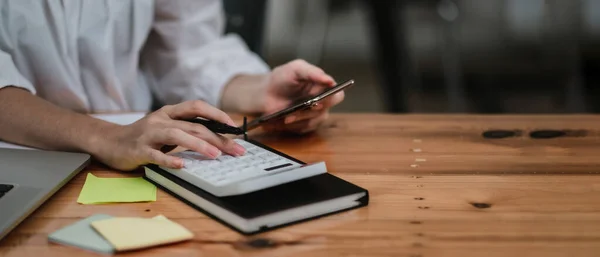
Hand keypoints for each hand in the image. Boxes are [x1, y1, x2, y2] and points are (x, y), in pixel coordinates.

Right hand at [93, 100, 246, 170]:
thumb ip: (186, 129)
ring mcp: (148, 134)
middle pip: (193, 125)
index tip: (234, 127)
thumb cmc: (143, 136)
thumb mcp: (166, 128)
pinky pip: (156, 155)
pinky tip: (183, 165)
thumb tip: (217, 139)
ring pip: (177, 135)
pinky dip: (170, 160)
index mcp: (169, 112)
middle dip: (217, 138)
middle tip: (235, 150)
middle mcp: (160, 119)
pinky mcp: (138, 150)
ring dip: (198, 145)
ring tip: (215, 155)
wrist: (109, 142)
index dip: (217, 113)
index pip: (197, 107)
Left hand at [261, 59, 343, 133]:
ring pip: (317, 119)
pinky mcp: (306, 124)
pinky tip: (286, 119)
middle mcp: (322, 100)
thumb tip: (330, 80)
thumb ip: (313, 72)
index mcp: (323, 86)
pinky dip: (296, 124)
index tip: (317, 98)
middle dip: (315, 108)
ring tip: (288, 115)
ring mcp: (315, 114)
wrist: (264, 94)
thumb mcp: (296, 69)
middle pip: (328, 109)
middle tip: (305, 107)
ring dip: (302, 117)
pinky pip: (307, 128)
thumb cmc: (281, 79)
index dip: (330, 98)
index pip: (337, 94)